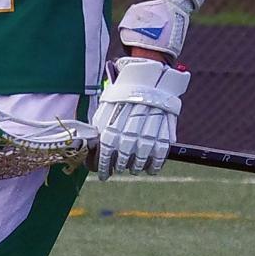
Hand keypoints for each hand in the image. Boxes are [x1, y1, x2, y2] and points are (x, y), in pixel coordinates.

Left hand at [92, 56, 190, 179]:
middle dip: (119, 166)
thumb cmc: (121, 100)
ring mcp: (148, 128)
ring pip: (141, 156)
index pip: (105, 151)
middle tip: (117, 170)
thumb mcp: (104, 112)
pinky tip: (151, 169)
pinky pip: (161, 152)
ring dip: (136, 167)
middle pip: (123, 155)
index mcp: (113, 122)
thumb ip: (99, 132)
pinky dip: (155, 164)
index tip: (102, 174)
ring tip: (133, 170)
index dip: (103, 165)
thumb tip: (90, 152)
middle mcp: (130, 127)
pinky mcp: (164, 129)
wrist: (147, 81)